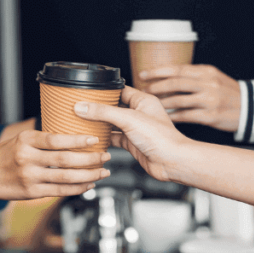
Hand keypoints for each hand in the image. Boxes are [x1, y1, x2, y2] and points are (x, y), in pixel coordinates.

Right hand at [0, 130, 109, 200]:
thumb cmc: (5, 155)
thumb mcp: (20, 138)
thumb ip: (43, 138)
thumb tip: (71, 130)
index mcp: (26, 140)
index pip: (56, 140)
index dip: (77, 140)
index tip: (94, 140)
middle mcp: (27, 158)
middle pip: (65, 160)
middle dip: (89, 159)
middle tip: (105, 156)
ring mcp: (29, 177)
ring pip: (65, 177)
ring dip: (88, 175)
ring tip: (103, 172)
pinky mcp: (31, 192)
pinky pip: (59, 191)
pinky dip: (77, 188)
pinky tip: (88, 184)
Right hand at [73, 86, 187, 181]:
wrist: (171, 162)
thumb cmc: (161, 138)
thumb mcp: (128, 119)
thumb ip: (104, 112)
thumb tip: (83, 107)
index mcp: (143, 101)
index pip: (120, 90)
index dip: (104, 90)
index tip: (88, 91)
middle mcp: (140, 113)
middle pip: (114, 107)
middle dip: (99, 108)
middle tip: (82, 106)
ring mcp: (136, 129)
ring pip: (113, 123)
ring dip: (100, 123)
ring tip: (83, 121)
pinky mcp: (133, 143)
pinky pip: (115, 138)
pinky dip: (105, 138)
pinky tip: (94, 138)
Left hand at [140, 64, 240, 131]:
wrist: (250, 108)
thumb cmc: (228, 93)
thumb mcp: (214, 77)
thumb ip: (194, 76)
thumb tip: (168, 76)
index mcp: (206, 72)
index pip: (178, 69)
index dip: (158, 71)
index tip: (143, 74)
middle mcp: (208, 84)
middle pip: (176, 83)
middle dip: (156, 86)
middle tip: (144, 90)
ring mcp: (209, 100)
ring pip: (178, 100)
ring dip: (162, 102)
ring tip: (151, 104)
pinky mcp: (210, 116)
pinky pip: (185, 116)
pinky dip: (172, 116)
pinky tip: (164, 117)